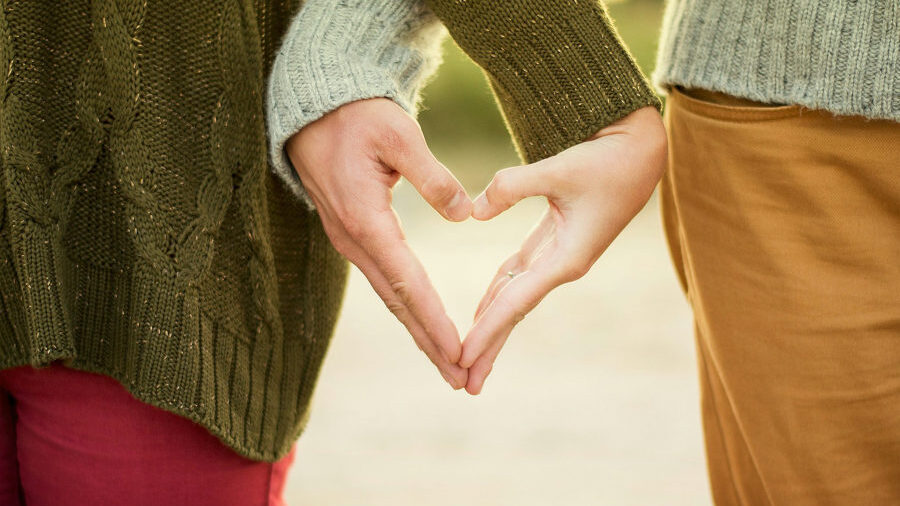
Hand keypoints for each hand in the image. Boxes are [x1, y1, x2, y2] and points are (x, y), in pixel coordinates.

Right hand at [285, 98, 471, 388]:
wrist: (313, 110)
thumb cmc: (357, 117)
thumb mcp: (398, 134)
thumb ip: (433, 176)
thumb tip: (464, 214)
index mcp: (366, 219)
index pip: (407, 282)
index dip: (434, 319)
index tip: (458, 351)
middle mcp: (354, 239)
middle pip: (397, 302)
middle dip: (429, 342)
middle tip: (460, 378)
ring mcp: (349, 240)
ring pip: (389, 296)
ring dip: (418, 330)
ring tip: (447, 362)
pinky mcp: (352, 235)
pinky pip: (383, 280)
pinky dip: (406, 307)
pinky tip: (422, 322)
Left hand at [460, 106, 667, 393]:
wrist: (641, 150)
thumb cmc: (607, 160)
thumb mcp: (560, 168)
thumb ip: (512, 187)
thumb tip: (473, 212)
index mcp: (567, 258)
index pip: (516, 303)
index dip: (487, 331)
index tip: (462, 358)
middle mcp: (562, 265)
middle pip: (515, 312)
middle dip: (489, 347)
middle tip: (464, 383)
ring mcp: (559, 256)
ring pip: (515, 297)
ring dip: (492, 326)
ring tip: (469, 357)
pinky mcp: (555, 241)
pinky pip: (519, 275)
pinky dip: (498, 293)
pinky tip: (482, 310)